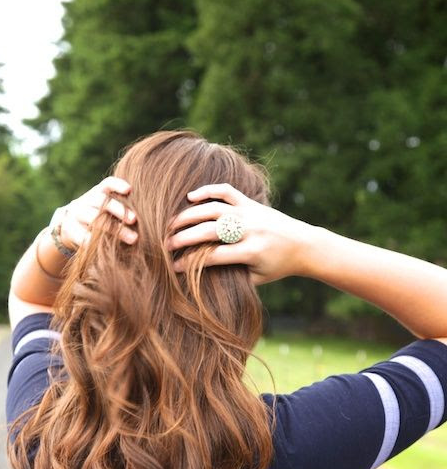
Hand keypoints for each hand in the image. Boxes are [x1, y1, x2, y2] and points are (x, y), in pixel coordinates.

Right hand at [56, 176, 137, 249]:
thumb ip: (124, 208)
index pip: (107, 184)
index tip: (129, 189)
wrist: (68, 226)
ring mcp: (77, 216)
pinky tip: (112, 249)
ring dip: (115, 229)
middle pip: (102, 202)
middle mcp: (86, 201)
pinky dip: (99, 243)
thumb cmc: (99, 216)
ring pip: (95, 220)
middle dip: (119, 210)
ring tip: (133, 239)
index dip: (117, 185)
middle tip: (135, 219)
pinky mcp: (71, 231)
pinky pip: (85, 237)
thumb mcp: (107, 208)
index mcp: (97, 192)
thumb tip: (153, 217)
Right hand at [166, 183, 314, 284]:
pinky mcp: (250, 202)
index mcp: (251, 251)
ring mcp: (249, 212)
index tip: (174, 267)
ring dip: (189, 215)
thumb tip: (199, 274)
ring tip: (171, 224)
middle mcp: (249, 229)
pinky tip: (190, 197)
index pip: (214, 256)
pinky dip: (208, 191)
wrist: (303, 245)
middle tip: (165, 245)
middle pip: (209, 231)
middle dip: (184, 238)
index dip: (191, 262)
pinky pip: (226, 191)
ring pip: (213, 209)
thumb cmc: (276, 266)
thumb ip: (231, 275)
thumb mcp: (256, 278)